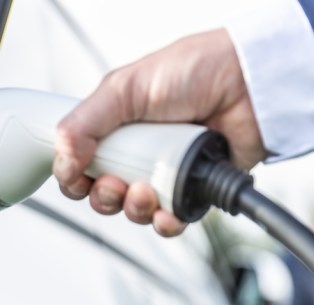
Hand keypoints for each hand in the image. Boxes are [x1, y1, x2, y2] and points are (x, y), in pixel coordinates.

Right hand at [53, 28, 264, 236]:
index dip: (73, 178)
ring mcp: (164, 173)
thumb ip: (83, 124)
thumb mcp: (124, 88)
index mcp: (113, 129)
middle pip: (101, 195)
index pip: (78, 166)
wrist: (250, 83)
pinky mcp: (192, 190)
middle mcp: (135, 153)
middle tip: (116, 182)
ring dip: (133, 208)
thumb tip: (62, 161)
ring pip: (133, 212)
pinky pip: (169, 221)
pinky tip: (166, 211)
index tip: (77, 176)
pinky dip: (164, 223)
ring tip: (148, 190)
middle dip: (103, 197)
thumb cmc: (194, 71)